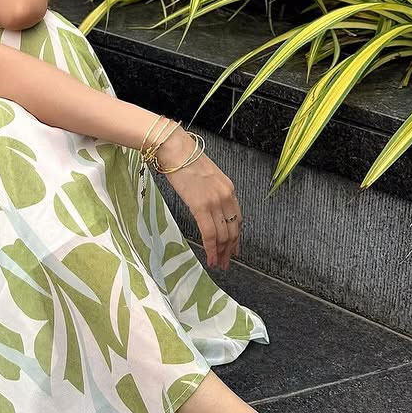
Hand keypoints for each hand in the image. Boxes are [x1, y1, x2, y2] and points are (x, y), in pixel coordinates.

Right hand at [160, 140, 241, 270]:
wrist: (174, 148)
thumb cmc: (184, 158)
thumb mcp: (205, 175)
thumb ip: (210, 192)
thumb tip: (207, 207)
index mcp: (228, 188)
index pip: (237, 218)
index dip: (236, 237)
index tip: (233, 249)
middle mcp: (226, 196)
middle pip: (232, 230)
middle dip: (229, 249)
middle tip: (226, 263)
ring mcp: (215, 201)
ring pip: (223, 235)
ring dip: (221, 252)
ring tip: (218, 264)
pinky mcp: (201, 205)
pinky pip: (209, 233)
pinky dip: (211, 248)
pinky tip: (210, 257)